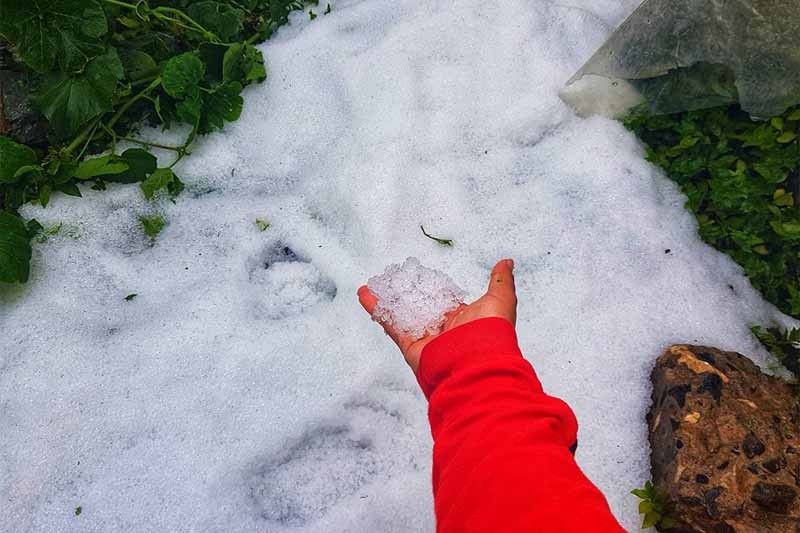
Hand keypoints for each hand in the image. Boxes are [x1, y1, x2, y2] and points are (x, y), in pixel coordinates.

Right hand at [358, 259, 516, 371]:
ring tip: (373, 283)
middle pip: (418, 305)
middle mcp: (442, 329)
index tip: (418, 275)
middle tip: (392, 278)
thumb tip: (506, 262)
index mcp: (461, 318)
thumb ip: (500, 280)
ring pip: (401, 313)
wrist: (477, 365)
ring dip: (386, 298)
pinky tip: (365, 294)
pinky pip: (391, 324)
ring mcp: (424, 337)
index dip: (430, 286)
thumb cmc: (491, 333)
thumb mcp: (500, 300)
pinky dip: (376, 309)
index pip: (442, 298)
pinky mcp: (410, 346)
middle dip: (404, 292)